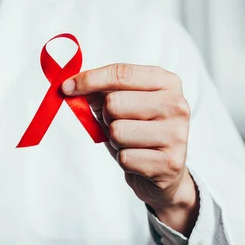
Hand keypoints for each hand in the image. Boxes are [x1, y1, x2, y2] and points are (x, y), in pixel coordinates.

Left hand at [62, 64, 198, 234]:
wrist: (165, 171)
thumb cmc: (138, 130)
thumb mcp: (121, 103)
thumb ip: (98, 90)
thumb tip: (69, 86)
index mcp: (166, 82)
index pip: (121, 73)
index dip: (89, 79)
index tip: (66, 87)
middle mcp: (177, 105)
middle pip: (115, 103)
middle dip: (106, 116)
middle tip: (119, 123)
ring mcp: (177, 134)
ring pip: (118, 131)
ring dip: (115, 140)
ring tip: (130, 142)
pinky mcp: (170, 163)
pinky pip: (124, 157)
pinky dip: (123, 159)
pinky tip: (139, 158)